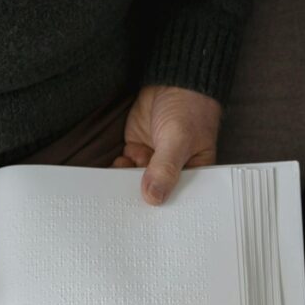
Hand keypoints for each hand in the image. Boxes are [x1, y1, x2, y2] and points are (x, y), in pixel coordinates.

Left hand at [112, 85, 221, 204]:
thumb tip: (153, 197)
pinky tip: (110, 175)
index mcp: (194, 175)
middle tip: (125, 212)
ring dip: (124, 187)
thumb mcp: (180, 138)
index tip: (149, 224)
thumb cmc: (190, 107)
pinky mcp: (137, 152)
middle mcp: (174, 173)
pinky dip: (116, 172)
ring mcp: (153, 163)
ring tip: (113, 194)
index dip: (165, 213)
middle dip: (141, 202)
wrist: (172, 80)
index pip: (180, 201)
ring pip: (136, 184)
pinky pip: (124, 169)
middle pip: (156, 195)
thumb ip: (166, 167)